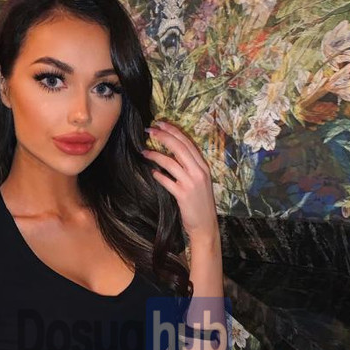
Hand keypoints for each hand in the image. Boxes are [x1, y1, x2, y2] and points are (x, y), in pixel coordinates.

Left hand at [141, 119, 218, 239]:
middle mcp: (199, 172)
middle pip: (179, 148)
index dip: (173, 131)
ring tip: (144, 152)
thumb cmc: (200, 204)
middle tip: (149, 130)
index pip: (188, 143)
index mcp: (203, 167)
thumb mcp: (200, 182)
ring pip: (171, 162)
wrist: (205, 225)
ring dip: (155, 155)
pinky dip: (159, 176)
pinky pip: (167, 181)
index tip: (161, 123)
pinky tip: (153, 173)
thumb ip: (190, 168)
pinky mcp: (183, 195)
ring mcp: (191, 183)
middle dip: (163, 136)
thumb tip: (172, 156)